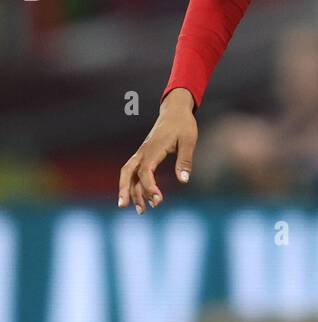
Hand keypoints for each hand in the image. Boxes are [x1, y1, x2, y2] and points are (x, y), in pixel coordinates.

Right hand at [118, 88, 197, 212]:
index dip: (149, 187)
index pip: (145, 172)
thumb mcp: (189, 141)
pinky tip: (142, 197)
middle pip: (127, 172)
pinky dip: (135, 184)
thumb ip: (185, 160)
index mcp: (154, 149)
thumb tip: (184, 181)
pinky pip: (134, 171)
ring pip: (129, 173)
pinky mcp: (144, 154)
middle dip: (125, 190)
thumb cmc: (183, 125)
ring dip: (131, 191)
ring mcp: (142, 153)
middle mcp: (144, 151)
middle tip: (124, 207)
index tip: (159, 200)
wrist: (175, 110)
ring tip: (140, 210)